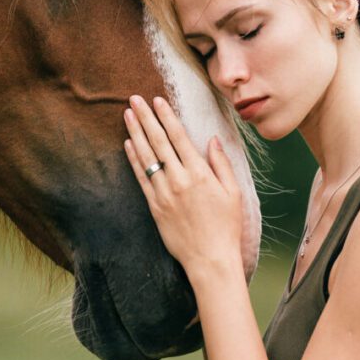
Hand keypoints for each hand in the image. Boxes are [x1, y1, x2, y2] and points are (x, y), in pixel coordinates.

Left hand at [124, 94, 246, 280]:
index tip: (157, 100)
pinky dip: (133, 160)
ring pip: (146, 157)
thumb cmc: (226, 227)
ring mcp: (163, 193)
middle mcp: (179, 180)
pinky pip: (141, 178)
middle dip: (145, 118)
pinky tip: (128, 144)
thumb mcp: (232, 192)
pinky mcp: (154, 207)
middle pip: (158, 142)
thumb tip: (211, 139)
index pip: (178, 137)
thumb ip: (221, 163)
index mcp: (199, 173)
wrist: (210, 259)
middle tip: (134, 99)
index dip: (166, 116)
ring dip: (135, 133)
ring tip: (127, 115)